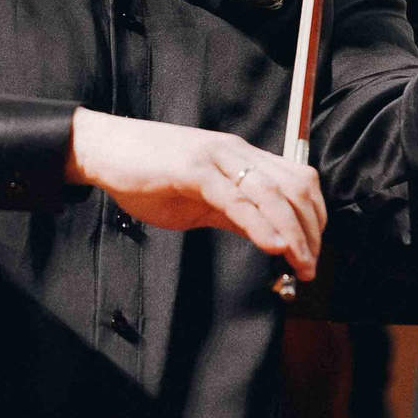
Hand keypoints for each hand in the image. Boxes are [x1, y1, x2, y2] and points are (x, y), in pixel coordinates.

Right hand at [67, 109, 325, 279]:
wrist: (102, 149)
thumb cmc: (147, 173)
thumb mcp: (200, 199)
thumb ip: (234, 214)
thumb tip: (267, 237)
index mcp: (240, 156)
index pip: (297, 181)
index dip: (314, 217)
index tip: (314, 252)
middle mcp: (235, 151)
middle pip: (294, 187)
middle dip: (310, 231)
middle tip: (310, 267)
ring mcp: (215, 158)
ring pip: (271, 193)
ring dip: (293, 232)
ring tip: (300, 263)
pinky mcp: (192, 169)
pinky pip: (235, 198)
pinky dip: (260, 223)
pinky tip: (273, 245)